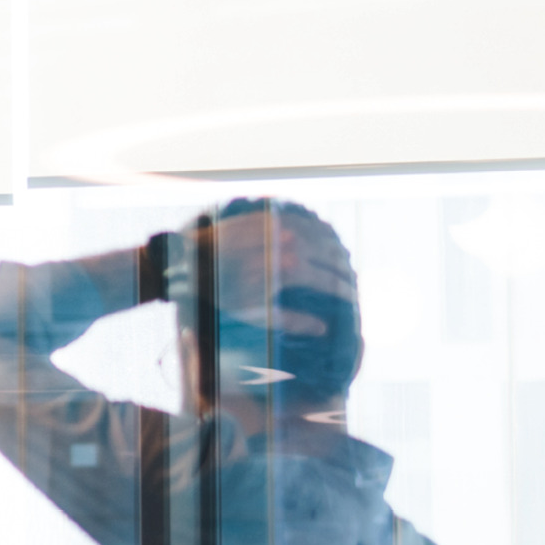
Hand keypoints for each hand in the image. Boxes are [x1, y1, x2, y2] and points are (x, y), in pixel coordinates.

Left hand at [204, 209, 356, 333]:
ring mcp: (280, 226)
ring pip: (319, 234)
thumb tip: (323, 328)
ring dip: (333, 247)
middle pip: (329, 255)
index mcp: (289, 270)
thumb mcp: (255, 315)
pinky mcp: (269, 216)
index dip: (343, 289)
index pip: (328, 281)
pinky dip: (316, 228)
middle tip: (351, 278)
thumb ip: (293, 321)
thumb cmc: (223, 294)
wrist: (193, 261)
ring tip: (342, 259)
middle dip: (343, 268)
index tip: (351, 296)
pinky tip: (323, 235)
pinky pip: (301, 219)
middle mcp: (289, 244)